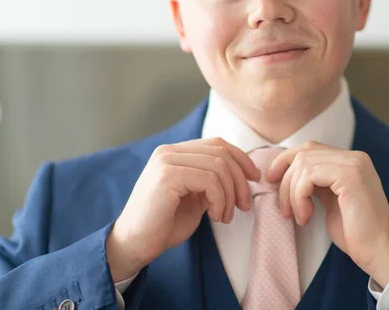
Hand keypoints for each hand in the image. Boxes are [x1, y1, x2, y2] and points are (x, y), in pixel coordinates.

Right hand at [106, 138, 259, 281]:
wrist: (134, 245)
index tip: (255, 179)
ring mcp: (166, 160)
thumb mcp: (195, 198)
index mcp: (175, 153)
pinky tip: (216, 216)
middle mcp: (169, 151)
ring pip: (218, 166)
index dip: (241, 159)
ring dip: (230, 195)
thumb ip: (212, 182)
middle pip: (221, 152)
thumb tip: (241, 174)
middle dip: (240, 180)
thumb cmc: (164, 225)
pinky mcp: (167, 175)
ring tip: (225, 216)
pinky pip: (210, 180)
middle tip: (244, 206)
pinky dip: (220, 200)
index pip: (217, 144)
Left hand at [267, 141, 388, 286]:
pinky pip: (309, 175)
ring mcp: (354, 164)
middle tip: (285, 210)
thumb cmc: (356, 232)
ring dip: (292, 193)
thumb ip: (317, 182)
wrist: (380, 252)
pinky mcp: (350, 176)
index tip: (272, 180)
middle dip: (286, 181)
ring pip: (304, 164)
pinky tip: (306, 217)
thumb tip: (289, 174)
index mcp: (351, 161)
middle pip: (304, 154)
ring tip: (299, 217)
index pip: (310, 148)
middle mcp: (355, 157)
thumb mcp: (331, 200)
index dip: (286, 161)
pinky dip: (299, 196)